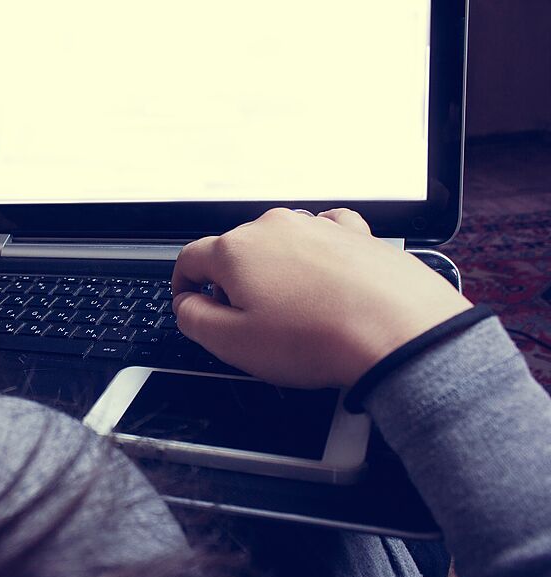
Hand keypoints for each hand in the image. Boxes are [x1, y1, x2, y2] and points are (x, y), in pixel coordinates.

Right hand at [171, 209, 471, 387]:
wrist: (398, 332)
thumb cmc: (318, 339)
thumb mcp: (232, 344)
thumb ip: (193, 319)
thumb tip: (186, 304)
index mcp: (236, 251)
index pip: (190, 258)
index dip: (183, 285)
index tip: (190, 302)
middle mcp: (274, 227)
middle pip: (235, 251)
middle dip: (231, 284)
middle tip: (246, 324)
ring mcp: (316, 226)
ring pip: (278, 245)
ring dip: (274, 273)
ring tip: (293, 313)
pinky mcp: (354, 234)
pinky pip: (321, 238)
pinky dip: (314, 258)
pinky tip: (323, 282)